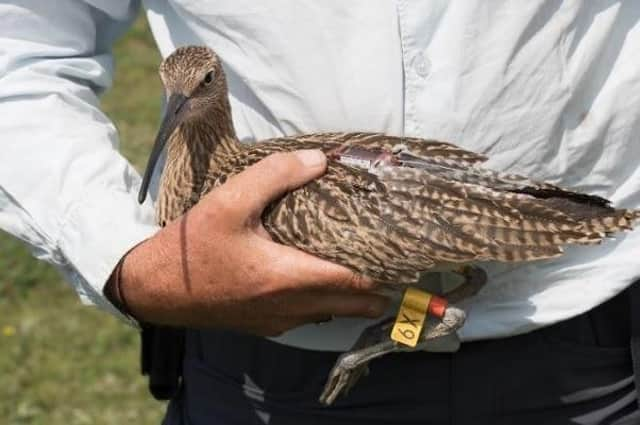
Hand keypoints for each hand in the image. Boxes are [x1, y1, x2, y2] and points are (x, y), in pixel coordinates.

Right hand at [110, 150, 388, 335]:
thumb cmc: (192, 245)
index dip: (385, 270)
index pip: (356, 282)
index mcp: (287, 278)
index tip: (404, 253)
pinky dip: (326, 299)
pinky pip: (310, 315)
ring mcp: (279, 321)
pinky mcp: (266, 325)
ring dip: (353, 293)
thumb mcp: (230, 199)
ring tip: (360, 261)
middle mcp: (291, 307)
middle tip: (391, 258)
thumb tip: (321, 160)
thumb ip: (277, 174)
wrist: (154, 287)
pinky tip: (318, 275)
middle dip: (379, 287)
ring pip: (333, 312)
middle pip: (355, 305)